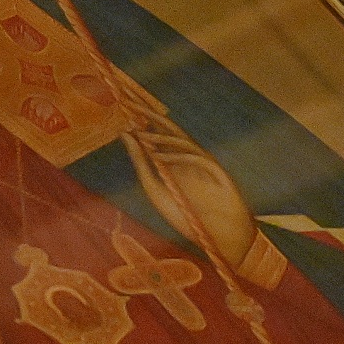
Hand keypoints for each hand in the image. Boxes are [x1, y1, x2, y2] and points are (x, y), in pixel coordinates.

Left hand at [123, 119, 256, 271]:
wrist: (220, 241)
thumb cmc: (188, 218)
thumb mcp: (156, 190)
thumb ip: (141, 163)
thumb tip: (124, 134)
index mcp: (174, 160)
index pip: (157, 132)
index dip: (141, 118)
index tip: (122, 105)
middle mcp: (189, 157)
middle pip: (169, 129)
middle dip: (149, 115)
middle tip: (129, 102)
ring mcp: (204, 163)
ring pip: (182, 142)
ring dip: (160, 137)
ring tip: (139, 133)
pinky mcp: (219, 172)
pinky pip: (197, 158)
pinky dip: (178, 157)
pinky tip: (159, 157)